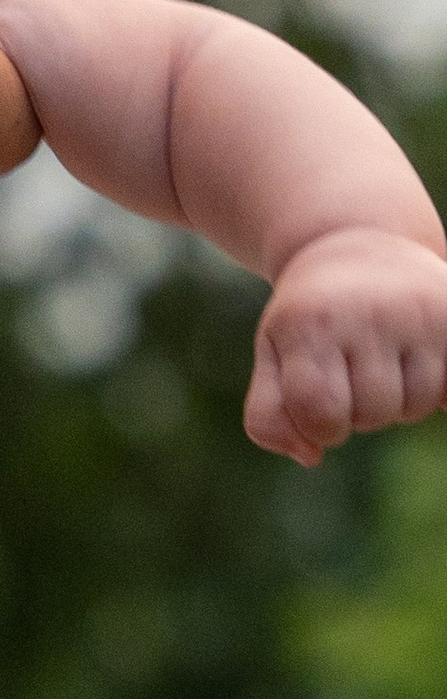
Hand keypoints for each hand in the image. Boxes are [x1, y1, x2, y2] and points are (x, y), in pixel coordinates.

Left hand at [245, 227, 446, 463]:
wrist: (357, 241)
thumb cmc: (308, 316)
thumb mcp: (274, 355)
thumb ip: (270, 416)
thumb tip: (311, 456)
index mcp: (309, 325)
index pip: (321, 413)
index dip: (321, 427)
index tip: (321, 408)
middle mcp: (366, 312)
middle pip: (373, 414)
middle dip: (361, 412)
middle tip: (355, 374)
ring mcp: (417, 311)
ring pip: (417, 405)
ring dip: (401, 402)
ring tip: (386, 364)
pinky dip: (441, 392)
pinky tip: (424, 366)